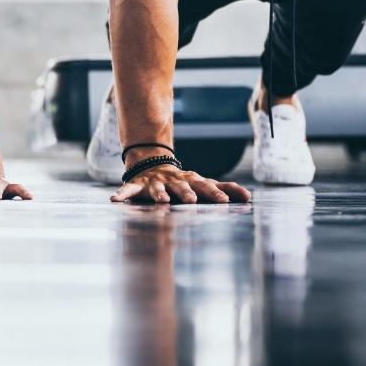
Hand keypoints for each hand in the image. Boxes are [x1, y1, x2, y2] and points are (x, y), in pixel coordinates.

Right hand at [112, 164, 250, 204]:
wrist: (153, 164)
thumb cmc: (183, 181)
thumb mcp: (203, 183)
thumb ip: (225, 188)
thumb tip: (249, 196)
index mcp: (191, 181)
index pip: (206, 186)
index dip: (215, 193)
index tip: (225, 201)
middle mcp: (174, 181)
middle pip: (182, 187)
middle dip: (186, 193)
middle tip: (191, 201)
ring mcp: (156, 183)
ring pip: (157, 189)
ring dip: (159, 194)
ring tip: (161, 201)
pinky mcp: (140, 185)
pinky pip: (130, 189)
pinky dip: (123, 194)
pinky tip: (116, 199)